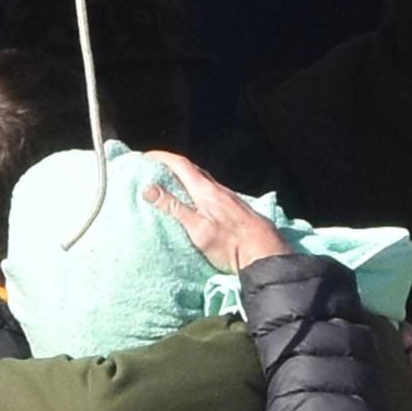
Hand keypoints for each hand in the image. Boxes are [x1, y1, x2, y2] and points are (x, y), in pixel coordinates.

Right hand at [142, 152, 286, 273]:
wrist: (266, 254)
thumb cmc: (231, 244)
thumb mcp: (198, 229)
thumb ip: (175, 208)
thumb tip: (149, 188)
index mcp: (206, 190)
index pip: (181, 164)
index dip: (162, 157)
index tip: (145, 156)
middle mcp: (218, 189)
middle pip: (192, 170)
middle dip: (171, 166)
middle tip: (154, 169)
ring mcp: (228, 197)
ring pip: (202, 180)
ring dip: (185, 177)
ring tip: (170, 184)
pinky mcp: (234, 208)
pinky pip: (210, 191)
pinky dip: (195, 189)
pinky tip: (193, 201)